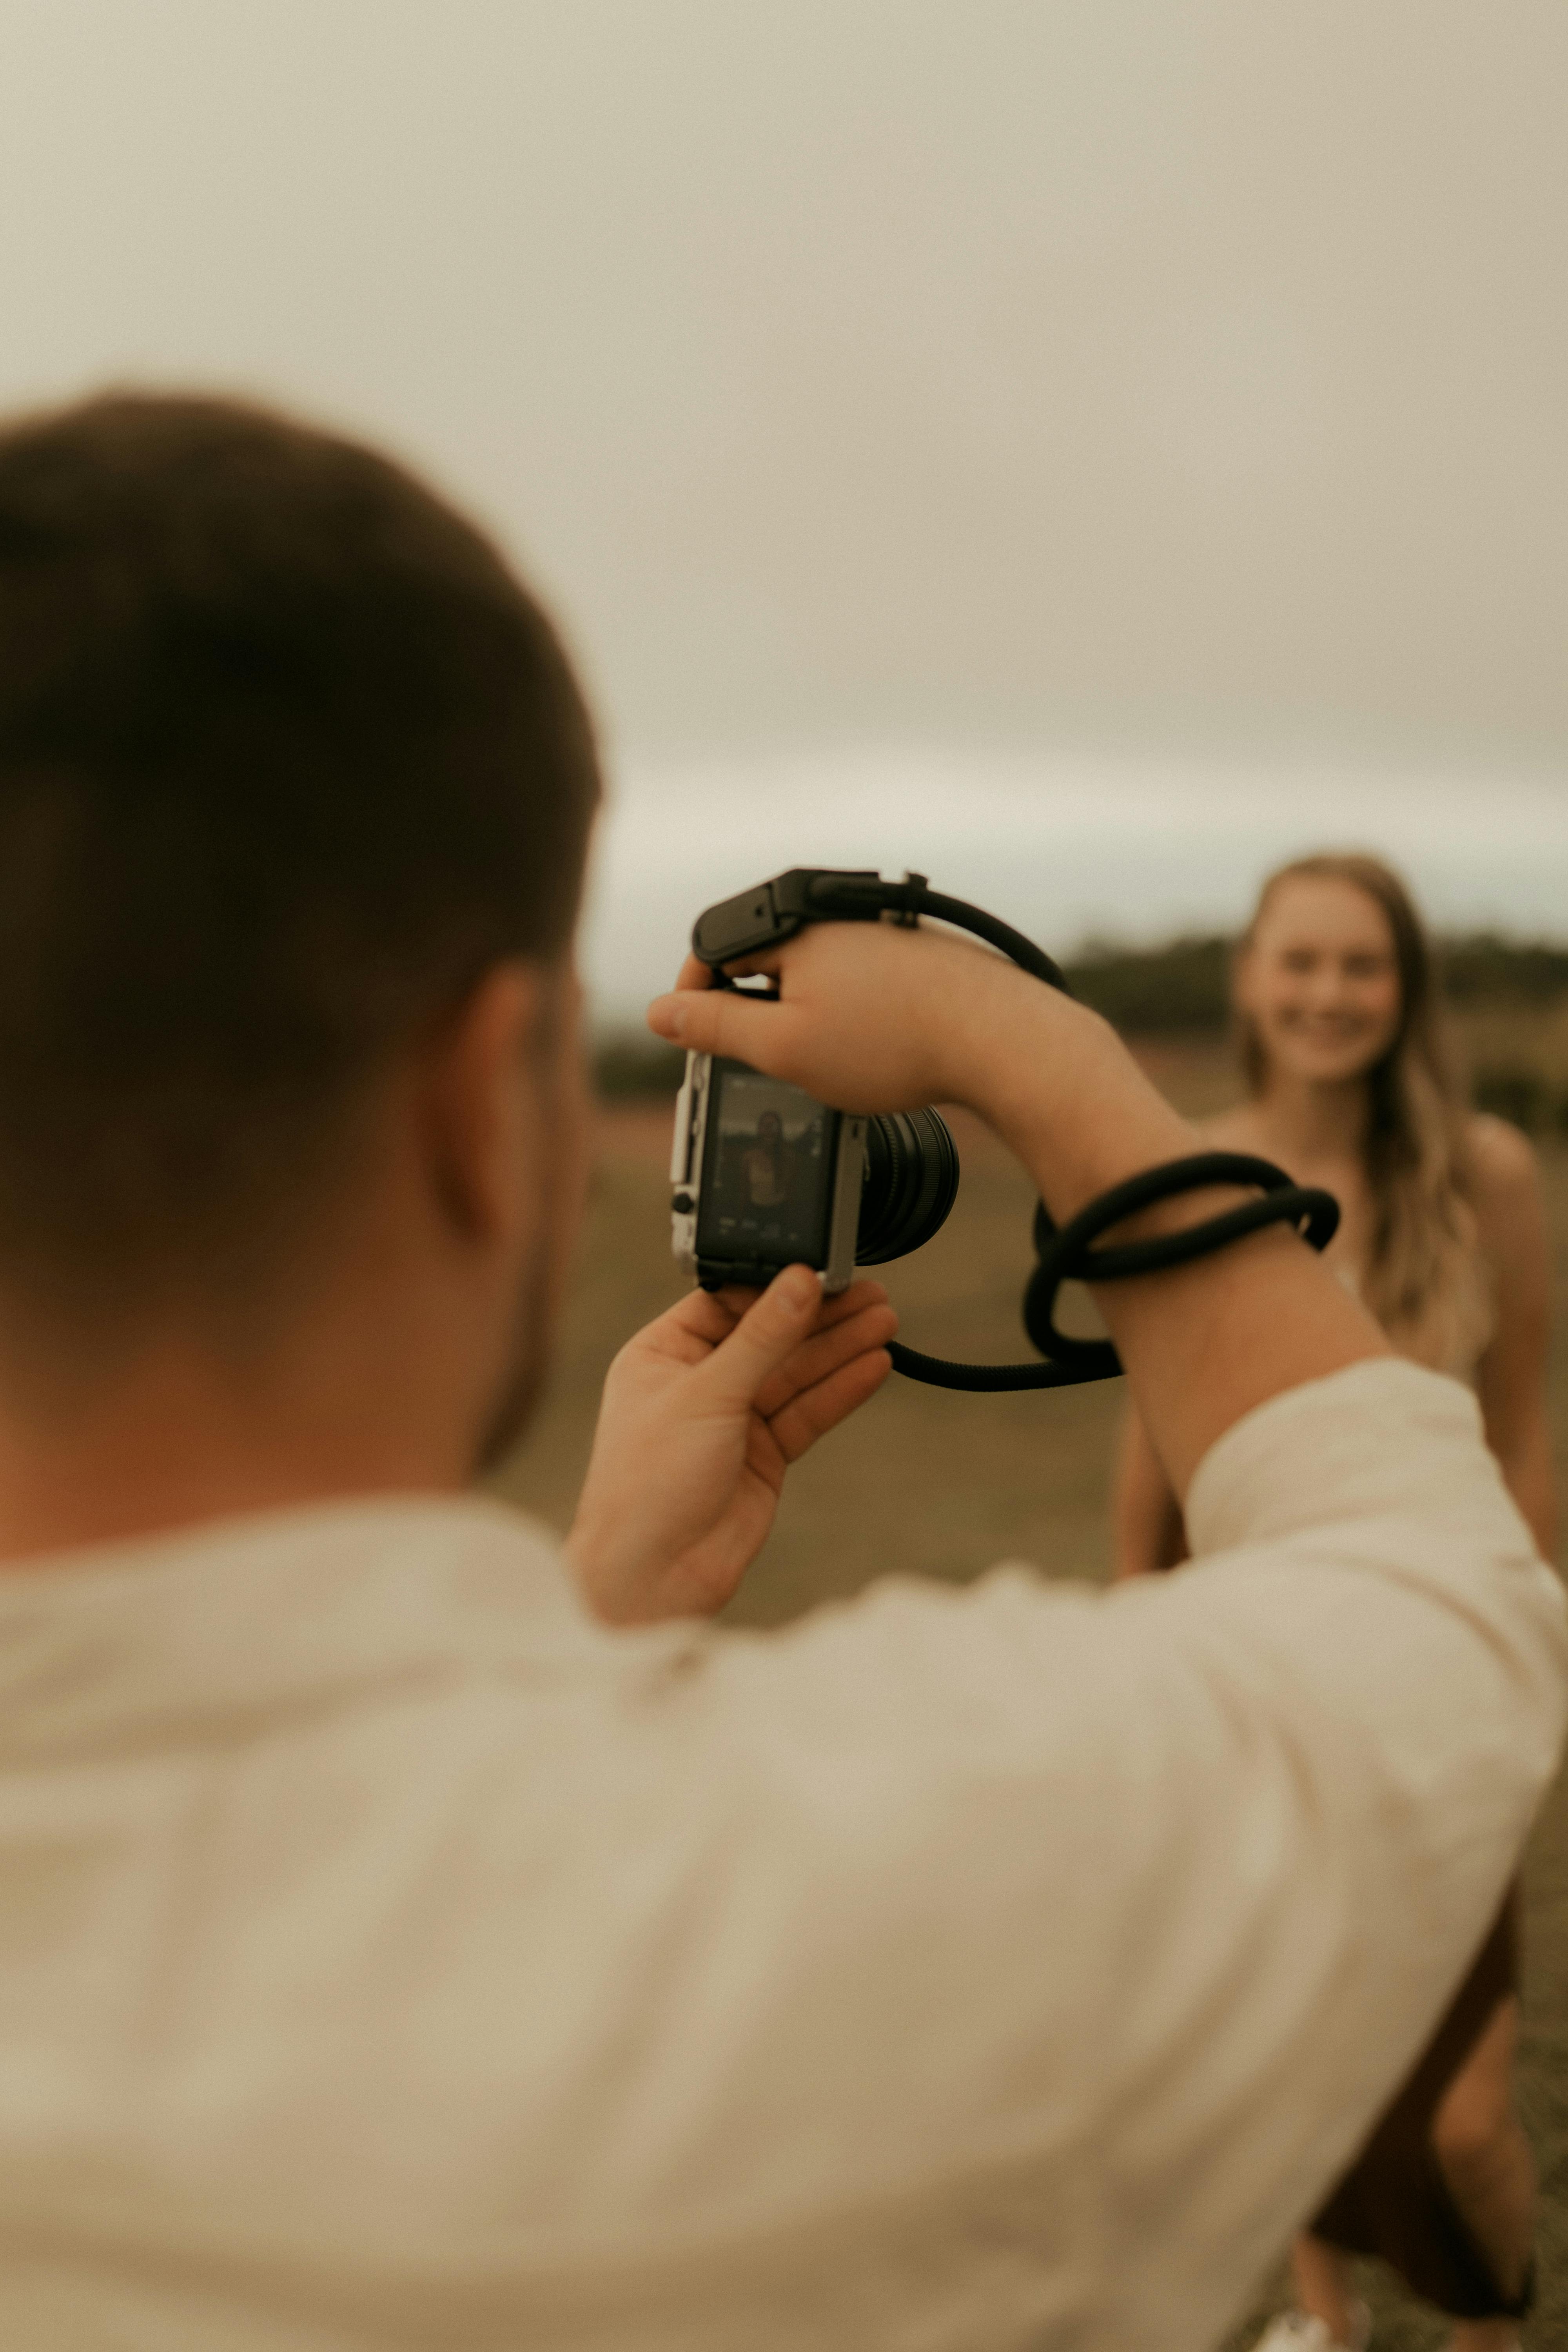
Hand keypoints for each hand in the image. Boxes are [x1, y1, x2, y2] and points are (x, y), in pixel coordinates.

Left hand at [566, 1269, 897, 1624]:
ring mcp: (733, 1419)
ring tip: (884, 1321)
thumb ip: (762, 1338)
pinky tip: (873, 1365)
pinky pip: (807, 1412)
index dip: (777, 1287)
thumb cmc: (648, 1484)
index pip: (728, 1303)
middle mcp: (697, 1381)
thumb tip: (800, 1281)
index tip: (822, 1269)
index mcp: (662, 1353)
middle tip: (870, 1293)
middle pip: (770, 1336)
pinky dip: (840, 1390)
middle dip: (819, 1316)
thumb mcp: (707, 1395)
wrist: (653, 1575)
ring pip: (795, 1373)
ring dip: (839, 1349)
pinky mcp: (763, 1455)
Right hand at [647, 921, 1057, 1116]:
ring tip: (831, 1061)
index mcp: (798, 928)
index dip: (696, 997)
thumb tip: (660, 1012)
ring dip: (807, 1014)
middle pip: (768, 959)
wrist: (1001, 1041)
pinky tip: (875, 1048)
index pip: (716, 950)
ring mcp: (883, 932)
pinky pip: (863, 980)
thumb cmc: (895, 1043)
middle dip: (756, 1009)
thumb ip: (716, 1026)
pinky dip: (854, 1013)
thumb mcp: (784, 1045)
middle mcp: (840, 916)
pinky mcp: (918, 954)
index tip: (697, 1040)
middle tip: (768, 1062)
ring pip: (818, 972)